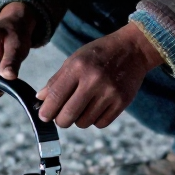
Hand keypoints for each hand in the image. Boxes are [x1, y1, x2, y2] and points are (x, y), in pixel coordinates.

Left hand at [36, 22, 162, 128]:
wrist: (132, 50)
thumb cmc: (99, 54)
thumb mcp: (75, 59)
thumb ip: (57, 80)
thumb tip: (41, 99)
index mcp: (78, 67)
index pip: (56, 96)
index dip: (46, 111)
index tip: (43, 117)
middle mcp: (93, 80)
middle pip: (68, 115)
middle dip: (60, 120)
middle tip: (61, 116)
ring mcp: (109, 92)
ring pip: (83, 122)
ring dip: (79, 119)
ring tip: (82, 106)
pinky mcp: (122, 102)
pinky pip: (100, 124)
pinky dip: (95, 120)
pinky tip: (96, 107)